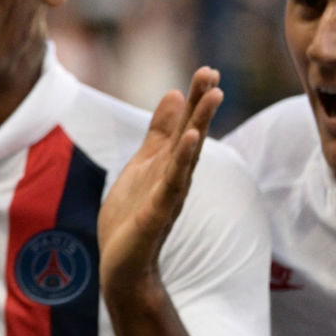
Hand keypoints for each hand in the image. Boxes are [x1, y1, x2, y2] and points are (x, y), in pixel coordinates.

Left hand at [98, 68, 221, 295]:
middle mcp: (175, 177)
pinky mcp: (157, 212)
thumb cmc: (132, 217)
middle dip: (201, 104)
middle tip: (212, 73)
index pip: (184, 126)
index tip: (207, 70)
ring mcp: (168, 194)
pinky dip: (181, 160)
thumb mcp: (143, 165)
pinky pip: (172, 183)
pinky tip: (189, 139)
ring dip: (199, 125)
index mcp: (169, 165)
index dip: (194, 99)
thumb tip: (174, 94)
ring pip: (187, 154)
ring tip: (211, 96)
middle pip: (191, 134)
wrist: (123, 265)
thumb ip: (158, 134)